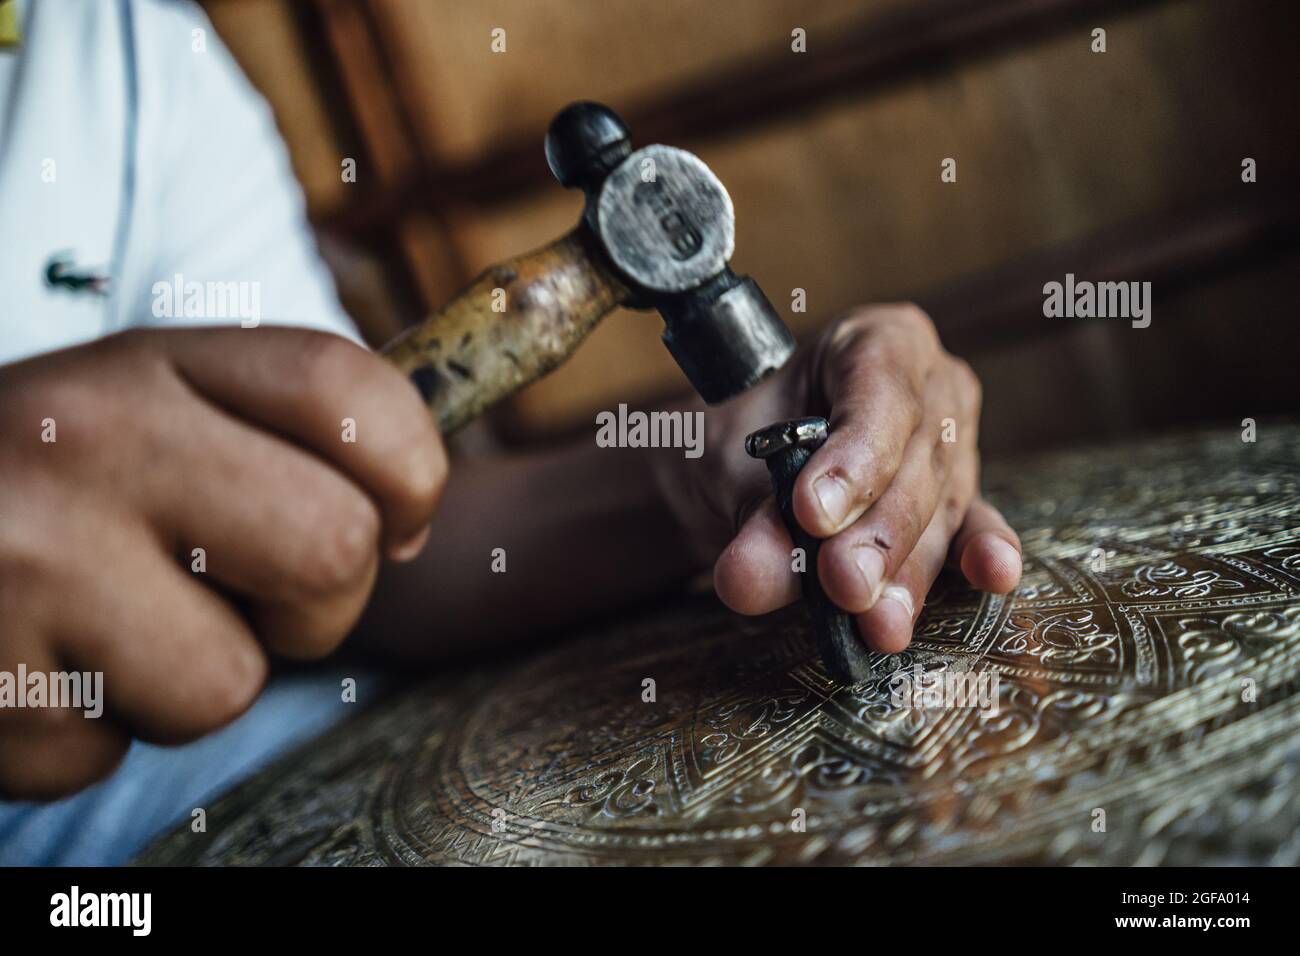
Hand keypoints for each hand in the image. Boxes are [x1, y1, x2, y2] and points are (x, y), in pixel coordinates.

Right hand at [0, 327, 444, 797]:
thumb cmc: (50, 478)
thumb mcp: (153, 406)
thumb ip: (280, 435)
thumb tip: (404, 528)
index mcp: (154, 362)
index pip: (349, 396)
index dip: (412, 474)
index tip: (392, 520)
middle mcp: (89, 438)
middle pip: (332, 548)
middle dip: (319, 607)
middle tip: (248, 596)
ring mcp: (25, 556)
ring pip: (228, 684)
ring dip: (190, 679)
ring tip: (114, 625)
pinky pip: (111, 754)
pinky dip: (91, 730)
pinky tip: (40, 663)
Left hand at [659, 303, 1021, 653]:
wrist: (743, 471)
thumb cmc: (743, 444)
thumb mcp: (731, 472)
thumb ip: (752, 520)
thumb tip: (752, 580)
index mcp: (877, 341)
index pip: (880, 393)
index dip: (855, 458)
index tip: (813, 513)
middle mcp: (932, 384)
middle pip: (916, 460)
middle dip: (880, 533)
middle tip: (844, 584)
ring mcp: (957, 443)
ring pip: (941, 509)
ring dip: (908, 572)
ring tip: (878, 623)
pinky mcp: (965, 501)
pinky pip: (972, 530)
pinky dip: (976, 558)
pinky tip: (993, 575)